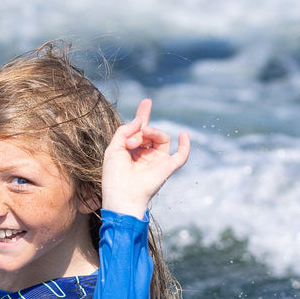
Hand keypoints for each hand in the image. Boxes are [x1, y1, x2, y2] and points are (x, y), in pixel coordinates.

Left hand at [100, 98, 189, 218]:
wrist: (122, 196)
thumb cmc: (114, 176)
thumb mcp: (114, 148)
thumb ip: (124, 130)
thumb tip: (141, 120)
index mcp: (132, 152)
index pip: (140, 130)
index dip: (143, 116)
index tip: (146, 102)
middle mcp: (146, 156)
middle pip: (149, 132)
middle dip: (139, 130)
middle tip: (130, 141)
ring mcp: (157, 161)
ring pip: (162, 137)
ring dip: (151, 133)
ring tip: (139, 140)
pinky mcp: (167, 168)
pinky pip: (181, 155)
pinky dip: (185, 145)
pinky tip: (184, 134)